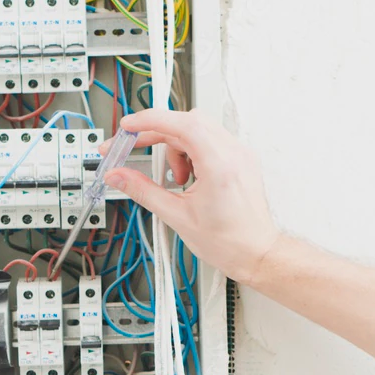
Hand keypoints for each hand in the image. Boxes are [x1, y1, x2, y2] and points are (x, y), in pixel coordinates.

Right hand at [108, 109, 283, 284]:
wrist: (255, 253)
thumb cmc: (228, 242)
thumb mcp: (176, 216)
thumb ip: (143, 191)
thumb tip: (118, 176)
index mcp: (220, 166)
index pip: (182, 124)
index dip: (150, 120)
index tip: (129, 127)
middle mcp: (234, 153)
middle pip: (187, 123)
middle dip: (157, 134)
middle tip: (134, 149)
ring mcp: (240, 154)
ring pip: (197, 129)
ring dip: (175, 147)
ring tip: (175, 179)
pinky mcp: (240, 158)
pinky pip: (209, 140)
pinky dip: (191, 151)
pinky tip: (187, 177)